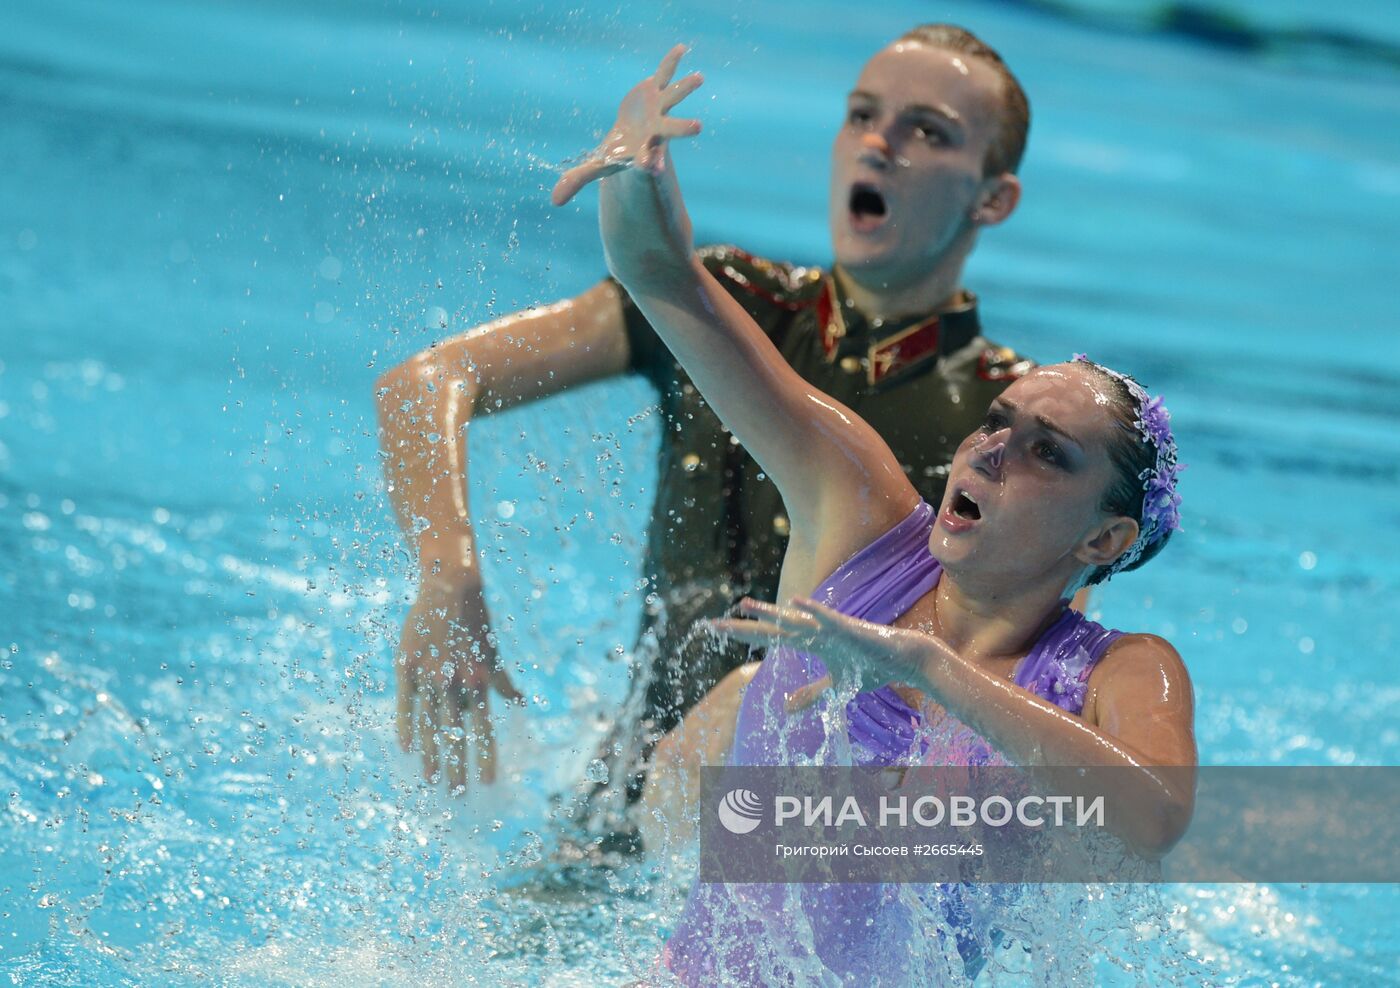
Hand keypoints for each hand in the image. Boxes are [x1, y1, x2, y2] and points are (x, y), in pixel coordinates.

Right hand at [395, 572, 523, 789]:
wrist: (450, 588)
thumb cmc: (476, 623)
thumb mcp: (492, 653)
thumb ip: (502, 682)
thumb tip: (519, 702)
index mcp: (478, 683)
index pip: (484, 730)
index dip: (486, 757)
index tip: (487, 782)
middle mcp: (455, 684)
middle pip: (456, 735)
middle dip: (457, 767)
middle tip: (457, 794)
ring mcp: (429, 677)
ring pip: (429, 725)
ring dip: (431, 756)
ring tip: (431, 781)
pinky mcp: (407, 667)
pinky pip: (405, 704)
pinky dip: (405, 727)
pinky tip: (406, 749)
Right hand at [550, 44, 703, 206]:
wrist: (636, 136)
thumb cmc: (619, 153)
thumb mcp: (598, 166)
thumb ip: (578, 181)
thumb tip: (554, 202)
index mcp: (642, 150)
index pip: (647, 160)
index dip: (649, 163)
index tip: (650, 166)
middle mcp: (656, 130)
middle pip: (671, 130)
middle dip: (682, 128)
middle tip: (697, 126)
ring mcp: (659, 109)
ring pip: (674, 97)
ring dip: (685, 87)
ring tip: (699, 77)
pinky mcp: (656, 90)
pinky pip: (665, 74)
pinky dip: (671, 62)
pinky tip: (682, 47)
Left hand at [707, 597, 937, 711]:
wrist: (902, 660)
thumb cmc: (870, 668)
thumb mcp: (834, 687)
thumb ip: (810, 695)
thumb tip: (785, 708)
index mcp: (808, 641)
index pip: (768, 637)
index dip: (743, 634)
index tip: (717, 630)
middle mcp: (813, 631)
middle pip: (771, 628)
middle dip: (742, 626)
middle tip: (712, 625)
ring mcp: (829, 628)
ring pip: (793, 619)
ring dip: (769, 611)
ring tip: (743, 604)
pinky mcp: (849, 628)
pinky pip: (828, 618)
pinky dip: (812, 610)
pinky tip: (796, 602)